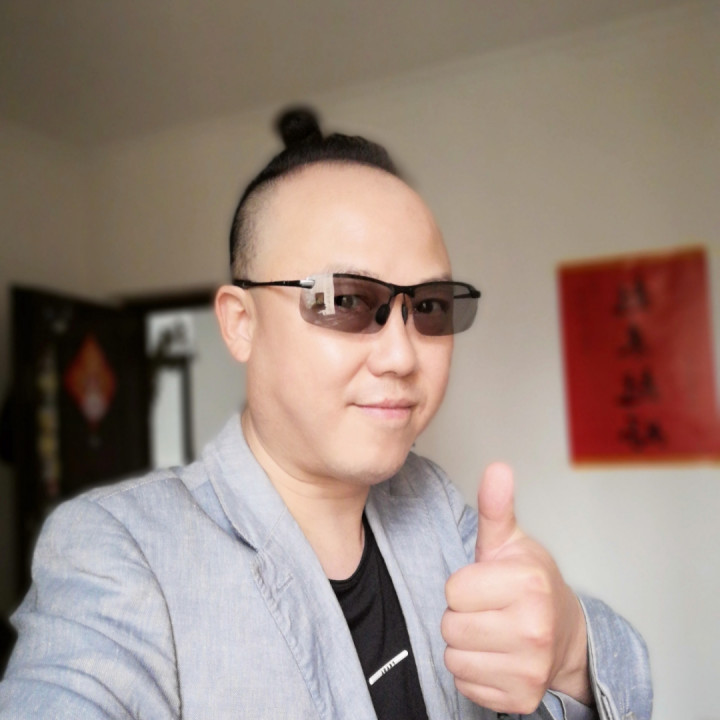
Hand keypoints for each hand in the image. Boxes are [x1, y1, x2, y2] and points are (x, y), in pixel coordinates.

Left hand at [441, 463, 591, 713]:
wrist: (566, 633)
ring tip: (491, 630)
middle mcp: (533, 628)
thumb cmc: (530, 584)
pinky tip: (495, 656)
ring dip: (464, 645)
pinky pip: (465, 685)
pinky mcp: (522, 699)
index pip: (453, 590)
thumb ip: (496, 507)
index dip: (463, 585)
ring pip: (454, 658)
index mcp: (528, 583)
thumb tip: (497, 468)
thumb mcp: (510, 542)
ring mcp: (530, 668)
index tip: (485, 583)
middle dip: (462, 615)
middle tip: (488, 609)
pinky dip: (474, 673)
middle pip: (450, 625)